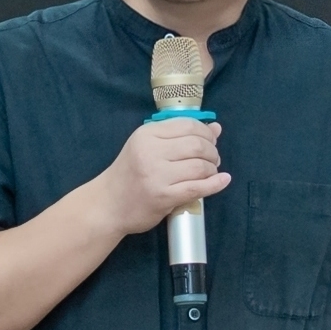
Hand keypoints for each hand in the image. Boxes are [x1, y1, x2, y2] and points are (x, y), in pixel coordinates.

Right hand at [100, 112, 228, 236]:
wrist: (108, 204)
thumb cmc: (129, 173)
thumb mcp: (148, 147)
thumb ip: (180, 136)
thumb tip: (216, 128)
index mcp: (146, 134)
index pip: (187, 125)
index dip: (206, 132)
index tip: (210, 141)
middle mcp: (151, 152)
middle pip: (197, 145)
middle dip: (212, 151)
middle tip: (213, 159)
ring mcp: (157, 175)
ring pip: (200, 166)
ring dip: (212, 169)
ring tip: (210, 172)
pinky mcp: (164, 196)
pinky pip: (198, 188)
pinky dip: (215, 184)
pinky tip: (222, 180)